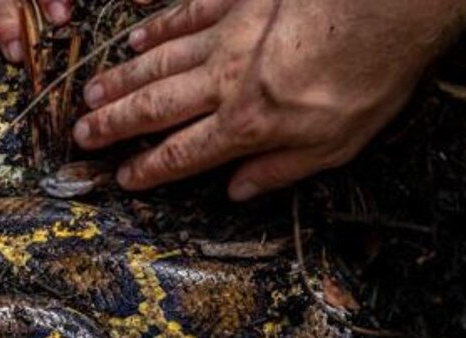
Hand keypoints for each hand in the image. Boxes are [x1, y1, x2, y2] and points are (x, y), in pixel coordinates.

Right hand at [74, 0, 465, 197]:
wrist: (383, 6)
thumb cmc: (369, 76)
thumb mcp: (335, 144)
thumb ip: (281, 169)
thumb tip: (238, 191)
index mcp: (247, 124)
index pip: (184, 154)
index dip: (150, 169)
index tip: (123, 177)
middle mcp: (225, 81)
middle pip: (158, 107)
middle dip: (116, 124)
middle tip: (82, 134)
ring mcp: (227, 35)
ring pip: (161, 62)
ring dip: (123, 80)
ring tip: (92, 92)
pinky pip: (185, 14)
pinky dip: (156, 27)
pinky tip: (135, 38)